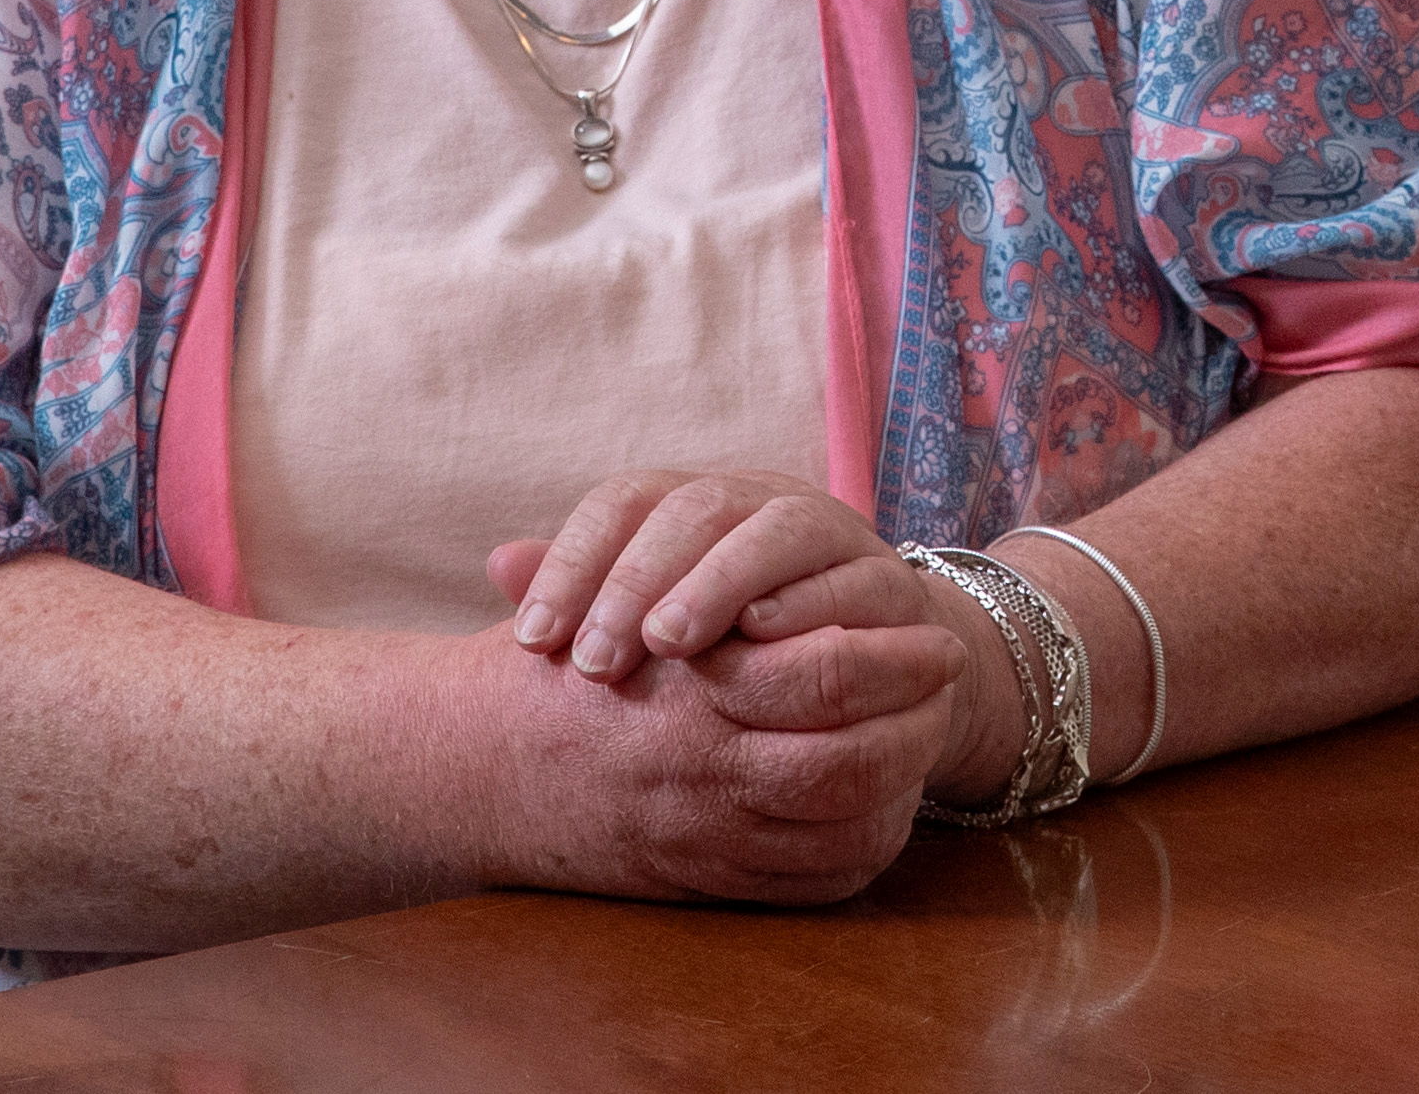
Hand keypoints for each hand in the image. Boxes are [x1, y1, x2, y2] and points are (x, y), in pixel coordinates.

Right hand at [442, 590, 958, 903]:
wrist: (467, 777)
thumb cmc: (540, 673)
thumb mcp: (599, 595)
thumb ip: (666, 560)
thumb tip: (751, 537)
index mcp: (684, 690)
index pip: (824, 673)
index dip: (896, 656)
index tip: (935, 634)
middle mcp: (701, 769)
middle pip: (848, 754)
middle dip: (916, 715)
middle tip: (950, 675)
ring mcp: (706, 835)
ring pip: (841, 819)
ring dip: (903, 775)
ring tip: (930, 729)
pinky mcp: (708, 881)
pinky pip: (814, 876)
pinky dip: (866, 837)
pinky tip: (887, 797)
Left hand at [491, 467, 915, 685]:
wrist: (873, 658)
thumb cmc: (742, 642)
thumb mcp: (661, 618)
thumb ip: (588, 591)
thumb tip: (496, 563)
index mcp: (697, 503)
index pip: (625, 502)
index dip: (574, 561)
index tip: (532, 639)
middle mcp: (763, 502)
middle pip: (696, 509)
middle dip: (638, 581)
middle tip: (595, 660)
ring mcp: (833, 534)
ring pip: (777, 529)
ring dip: (719, 583)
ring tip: (668, 644)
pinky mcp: (890, 580)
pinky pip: (852, 576)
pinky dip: (808, 603)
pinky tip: (762, 640)